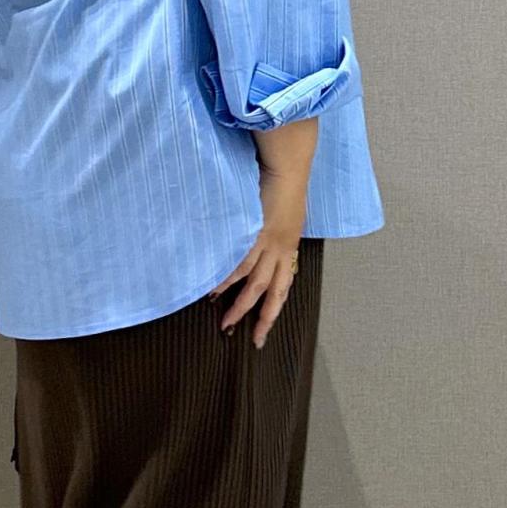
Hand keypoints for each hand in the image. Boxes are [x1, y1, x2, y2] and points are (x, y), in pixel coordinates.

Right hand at [208, 168, 306, 348]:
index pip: (283, 286)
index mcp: (289, 247)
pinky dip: (228, 278)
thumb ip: (274, 231)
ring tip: (225, 321)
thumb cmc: (284, 185)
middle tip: (252, 340)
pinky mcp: (257, 234)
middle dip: (262, 319)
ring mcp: (269, 244)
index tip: (265, 328)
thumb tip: (261, 238)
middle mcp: (282, 251)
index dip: (274, 308)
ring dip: (240, 306)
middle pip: (272, 294)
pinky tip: (216, 290)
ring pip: (255, 285)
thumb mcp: (285, 215)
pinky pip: (240, 263)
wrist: (287, 167)